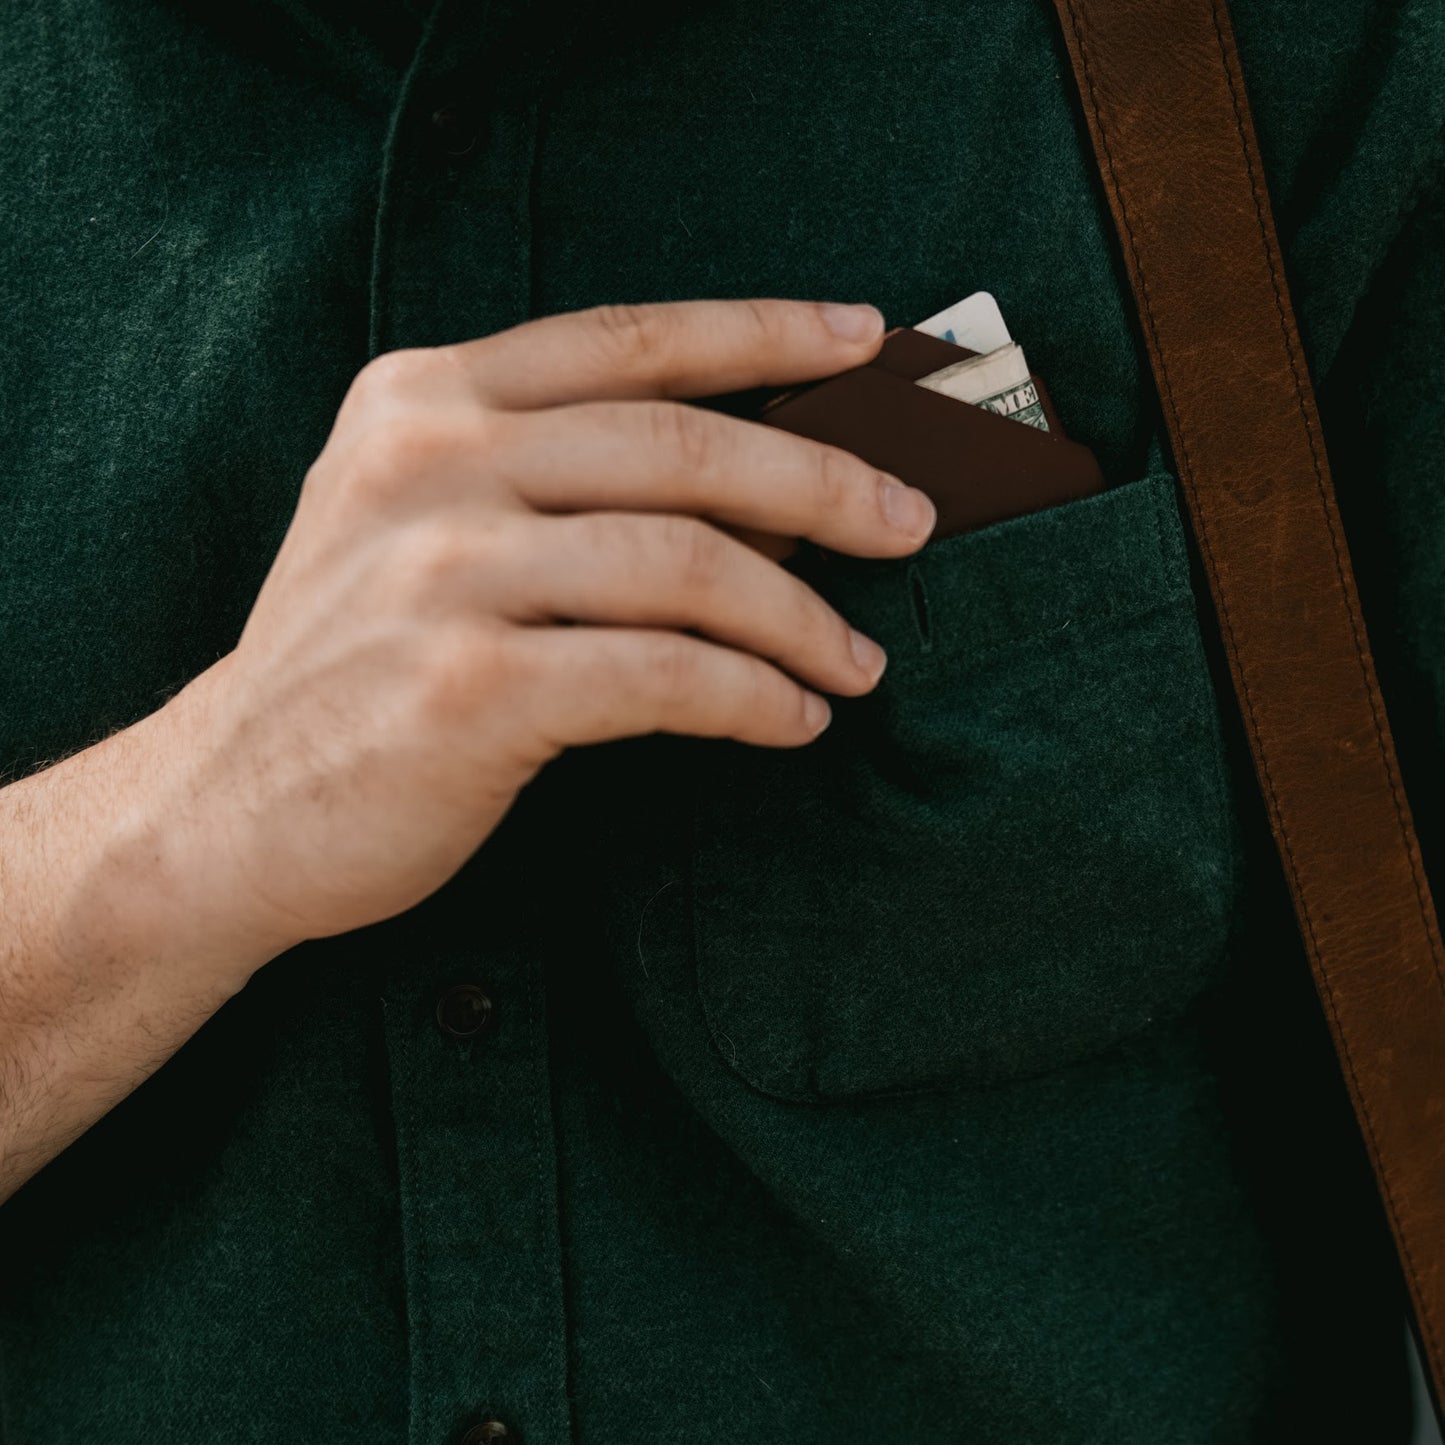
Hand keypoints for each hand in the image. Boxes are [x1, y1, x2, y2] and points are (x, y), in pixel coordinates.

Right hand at [161, 298, 937, 954]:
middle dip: (824, 480)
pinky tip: (793, 719)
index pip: (627, 341)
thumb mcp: (423, 528)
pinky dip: (751, 696)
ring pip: (688, 564)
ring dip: (801, 617)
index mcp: (421, 400)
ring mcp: (441, 573)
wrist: (228, 804)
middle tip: (909, 523)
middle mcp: (427, 464)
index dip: (762, 332)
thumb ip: (559, 483)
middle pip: (682, 445)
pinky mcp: (469, 689)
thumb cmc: (355, 663)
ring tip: (857, 661)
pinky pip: (662, 675)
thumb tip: (765, 493)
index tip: (864, 342)